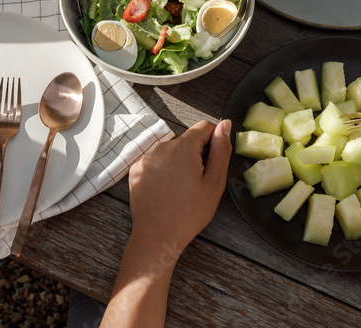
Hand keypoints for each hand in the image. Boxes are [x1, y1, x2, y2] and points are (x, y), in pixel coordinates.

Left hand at [127, 120, 231, 258]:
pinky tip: (167, 190)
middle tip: (198, 182)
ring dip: (179, 162)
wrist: (157, 236)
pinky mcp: (136, 169)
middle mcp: (162, 146)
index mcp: (183, 147)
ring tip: (181, 188)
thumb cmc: (189, 213)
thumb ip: (221, 149)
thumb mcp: (214, 182)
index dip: (214, 142)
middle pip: (187, 140)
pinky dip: (164, 170)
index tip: (213, 162)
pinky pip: (156, 161)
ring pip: (171, 150)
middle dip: (196, 154)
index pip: (204, 127)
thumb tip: (225, 124)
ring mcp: (146, 157)